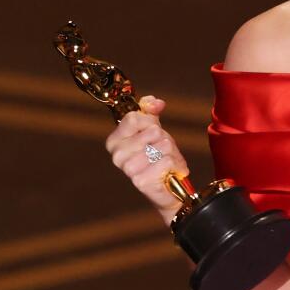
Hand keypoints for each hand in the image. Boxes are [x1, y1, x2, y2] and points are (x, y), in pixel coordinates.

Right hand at [104, 95, 188, 225]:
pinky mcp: (140, 180)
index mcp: (114, 140)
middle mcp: (117, 154)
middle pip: (153, 130)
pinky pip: (167, 160)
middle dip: (165, 140)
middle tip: (162, 152)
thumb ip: (151, 112)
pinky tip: (170, 172)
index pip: (133, 118)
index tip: (154, 131)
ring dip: (172, 153)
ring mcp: (127, 168)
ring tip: (166, 162)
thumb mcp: (155, 130)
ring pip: (163, 144)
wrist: (168, 186)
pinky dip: (175, 164)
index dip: (150, 121)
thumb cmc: (158, 156)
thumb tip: (156, 102)